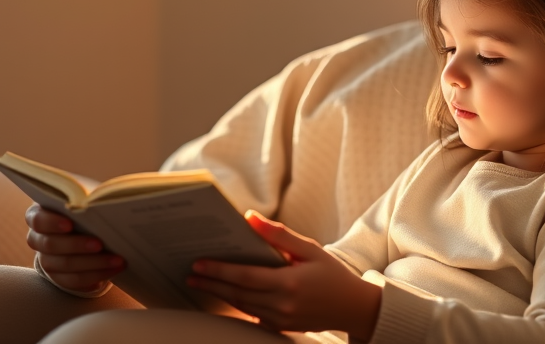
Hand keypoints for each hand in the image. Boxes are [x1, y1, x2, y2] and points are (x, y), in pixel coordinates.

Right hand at [25, 203, 125, 291]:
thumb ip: (86, 199)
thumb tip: (103, 199)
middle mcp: (37, 239)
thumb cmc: (83, 211)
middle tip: (100, 244)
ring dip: (93, 263)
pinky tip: (111, 272)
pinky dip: (94, 277)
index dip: (52, 223)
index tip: (70, 224)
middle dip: (77, 245)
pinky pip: (74, 281)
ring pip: (65, 265)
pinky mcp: (58, 278)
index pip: (38, 220)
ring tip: (117, 260)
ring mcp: (46, 260)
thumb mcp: (82, 202)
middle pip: (51, 245)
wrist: (82, 232)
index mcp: (38, 216)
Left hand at [187, 210, 381, 339]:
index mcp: (288, 283)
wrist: (354, 308)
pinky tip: (224, 295)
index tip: (199, 263)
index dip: (220, 270)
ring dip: (220, 294)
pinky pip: (252, 316)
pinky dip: (236, 305)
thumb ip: (279, 235)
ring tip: (201, 282)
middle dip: (212, 283)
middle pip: (237, 294)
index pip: (245, 277)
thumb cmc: (332, 274)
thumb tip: (250, 218)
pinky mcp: (281, 326)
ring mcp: (281, 319)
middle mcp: (282, 305)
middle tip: (191, 274)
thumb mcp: (309, 249)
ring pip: (242, 306)